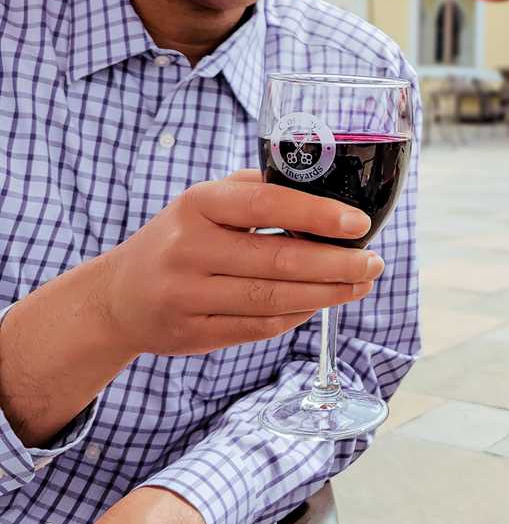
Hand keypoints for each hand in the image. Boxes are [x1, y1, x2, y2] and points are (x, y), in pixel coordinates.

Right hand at [94, 170, 383, 357]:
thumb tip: (328, 194)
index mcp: (198, 204)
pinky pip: (258, 327)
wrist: (118, 296)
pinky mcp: (191, 334)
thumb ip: (259, 190)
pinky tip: (321, 304)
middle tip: (374, 263)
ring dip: (327, 294)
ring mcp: (186, 295)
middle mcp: (188, 249)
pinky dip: (297, 316)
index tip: (360, 224)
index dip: (318, 215)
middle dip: (337, 264)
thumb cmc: (183, 238)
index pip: (267, 205)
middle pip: (278, 260)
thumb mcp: (206, 201)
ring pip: (273, 299)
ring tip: (361, 285)